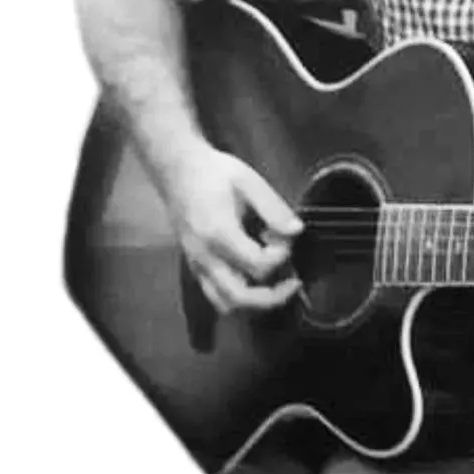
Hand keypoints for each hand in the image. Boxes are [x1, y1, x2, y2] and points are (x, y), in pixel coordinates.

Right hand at [165, 146, 303, 312]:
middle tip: (294, 282)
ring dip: (255, 302)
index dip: (281, 256)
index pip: (257, 264)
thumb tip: (296, 231)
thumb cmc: (215, 172)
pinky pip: (215, 295)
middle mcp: (204, 256)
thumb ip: (274, 208)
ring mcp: (196, 265)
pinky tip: (255, 278)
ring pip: (225, 303)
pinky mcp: (194, 266)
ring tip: (277, 284)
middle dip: (273, 296)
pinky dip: (239, 296)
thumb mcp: (249, 181)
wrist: (177, 170)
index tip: (287, 236)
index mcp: (218, 233)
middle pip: (239, 297)